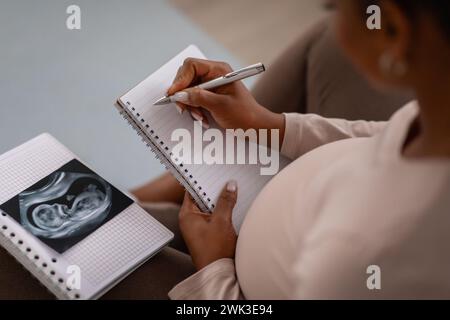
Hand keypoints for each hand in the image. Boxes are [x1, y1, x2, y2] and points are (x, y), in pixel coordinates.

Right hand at [167, 58, 284, 135]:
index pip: (191, 66)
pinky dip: (194, 110)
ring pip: (187, 91)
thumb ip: (199, 98)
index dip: (179, 80)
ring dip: (189, 106)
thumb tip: (179, 95)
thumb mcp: (220, 106)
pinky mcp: (209, 96)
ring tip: (200, 118)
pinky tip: (202, 119)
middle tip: (184, 110)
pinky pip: (193, 100)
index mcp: (218, 70)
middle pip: (186, 78)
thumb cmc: (244, 114)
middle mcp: (213, 74)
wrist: (255, 127)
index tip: (173, 95)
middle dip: (184, 96)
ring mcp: (210, 85)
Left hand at [179, 181, 237, 269]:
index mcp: (187, 215)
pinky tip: (234, 201)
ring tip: (232, 185)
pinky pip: (217, 214)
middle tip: (226, 174)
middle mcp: (192, 219)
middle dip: (215, 187)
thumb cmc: (214, 251)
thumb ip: (226, 201)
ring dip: (221, 198)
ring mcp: (201, 226)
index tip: (210, 167)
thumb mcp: (222, 221)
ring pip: (211, 205)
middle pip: (202, 197)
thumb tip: (230, 184)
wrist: (219, 273)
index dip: (201, 178)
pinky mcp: (211, 231)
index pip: (191, 189)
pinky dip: (224, 208)